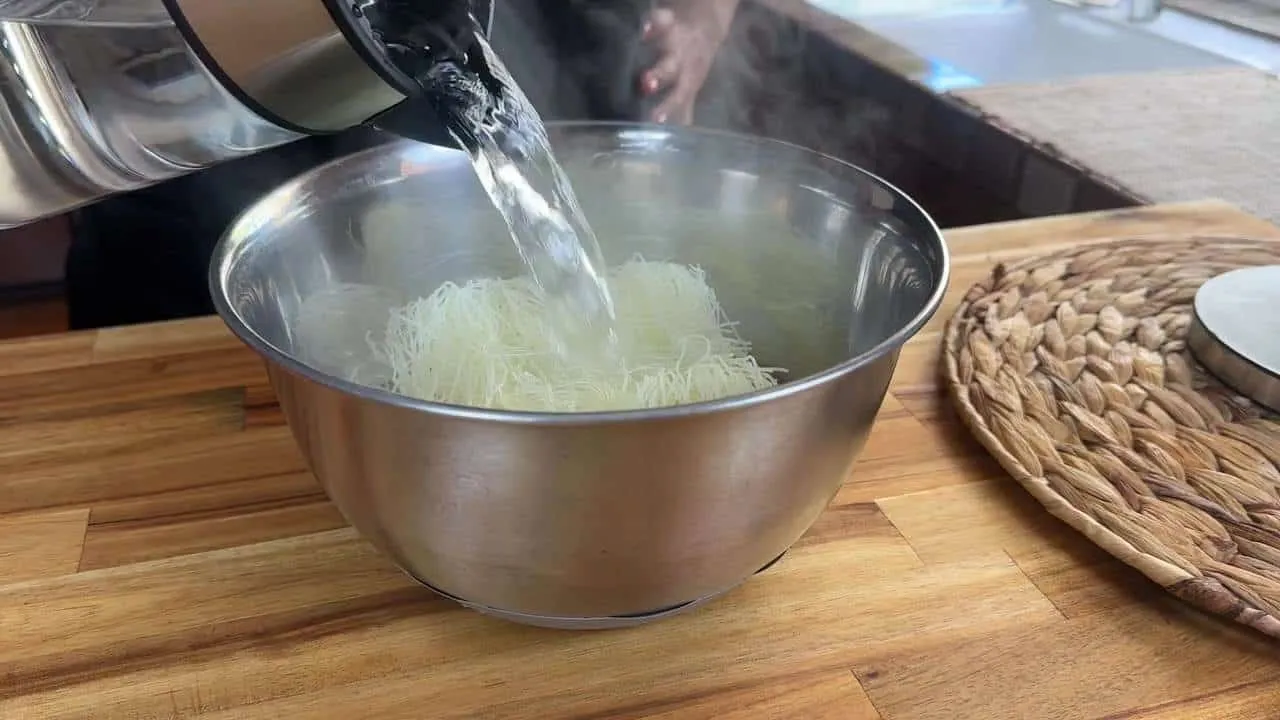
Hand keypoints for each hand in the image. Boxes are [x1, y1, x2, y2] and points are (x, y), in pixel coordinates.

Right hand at [639, 0, 739, 124]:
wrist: (704, 28)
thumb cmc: (693, 62)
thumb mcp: (689, 84)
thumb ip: (682, 108)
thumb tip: (681, 135)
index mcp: (686, 80)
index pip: (677, 96)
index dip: (667, 107)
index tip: (655, 120)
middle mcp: (681, 62)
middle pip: (669, 71)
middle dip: (658, 78)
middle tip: (645, 86)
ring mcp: (675, 42)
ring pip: (665, 48)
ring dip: (656, 51)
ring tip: (642, 68)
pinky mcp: (669, 22)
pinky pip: (662, 20)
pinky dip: (654, 22)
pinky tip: (644, 29)